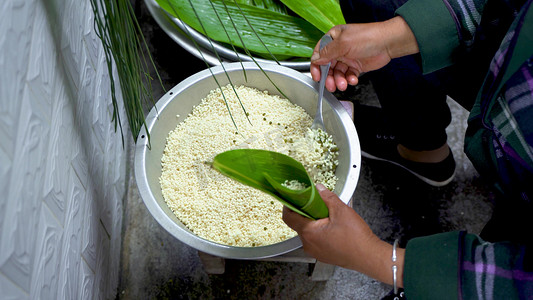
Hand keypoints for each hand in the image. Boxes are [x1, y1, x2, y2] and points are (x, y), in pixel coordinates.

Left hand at [283, 184, 403, 285]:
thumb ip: (327, 197)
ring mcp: (315, 251)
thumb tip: (319, 189)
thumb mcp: (341, 211)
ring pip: (308, 232)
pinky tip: (332, 227)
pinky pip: (316, 240)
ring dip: (313, 223)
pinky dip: (320, 232)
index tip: (293, 198)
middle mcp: (308, 244)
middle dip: (305, 213)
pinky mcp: (323, 255)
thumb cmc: (356, 238)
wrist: (369, 256)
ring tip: (327, 216)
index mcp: (309, 232)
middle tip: (315, 204)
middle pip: (298, 224)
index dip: (289, 205)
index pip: (289, 217)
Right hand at [310, 16, 418, 91]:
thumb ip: (327, 52)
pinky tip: (353, 79)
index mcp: (333, 38)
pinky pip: (348, 75)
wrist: (388, 43)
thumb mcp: (343, 43)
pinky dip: (349, 79)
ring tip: (343, 84)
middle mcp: (339, 48)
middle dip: (329, 77)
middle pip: (327, 66)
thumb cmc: (368, 37)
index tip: (317, 76)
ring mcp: (347, 57)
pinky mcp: (356, 66)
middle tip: (331, 85)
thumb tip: (315, 59)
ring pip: (337, 73)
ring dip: (339, 80)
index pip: (319, 53)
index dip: (316, 66)